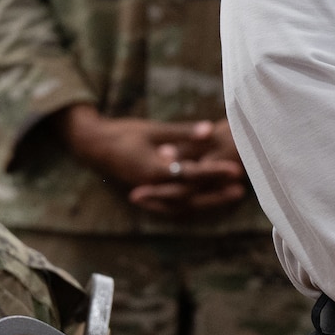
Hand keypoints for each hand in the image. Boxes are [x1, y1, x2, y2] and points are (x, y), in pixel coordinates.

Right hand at [60, 107, 245, 215]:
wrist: (94, 146)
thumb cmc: (123, 133)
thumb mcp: (153, 129)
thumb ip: (182, 132)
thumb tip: (210, 130)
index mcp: (153, 170)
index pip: (190, 174)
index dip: (214, 172)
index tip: (235, 170)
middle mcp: (153, 187)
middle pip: (190, 196)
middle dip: (216, 193)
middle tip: (241, 189)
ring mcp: (150, 193)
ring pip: (183, 205)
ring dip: (208, 201)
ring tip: (233, 195)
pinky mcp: (150, 194)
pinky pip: (174, 206)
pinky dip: (192, 205)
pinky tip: (209, 200)